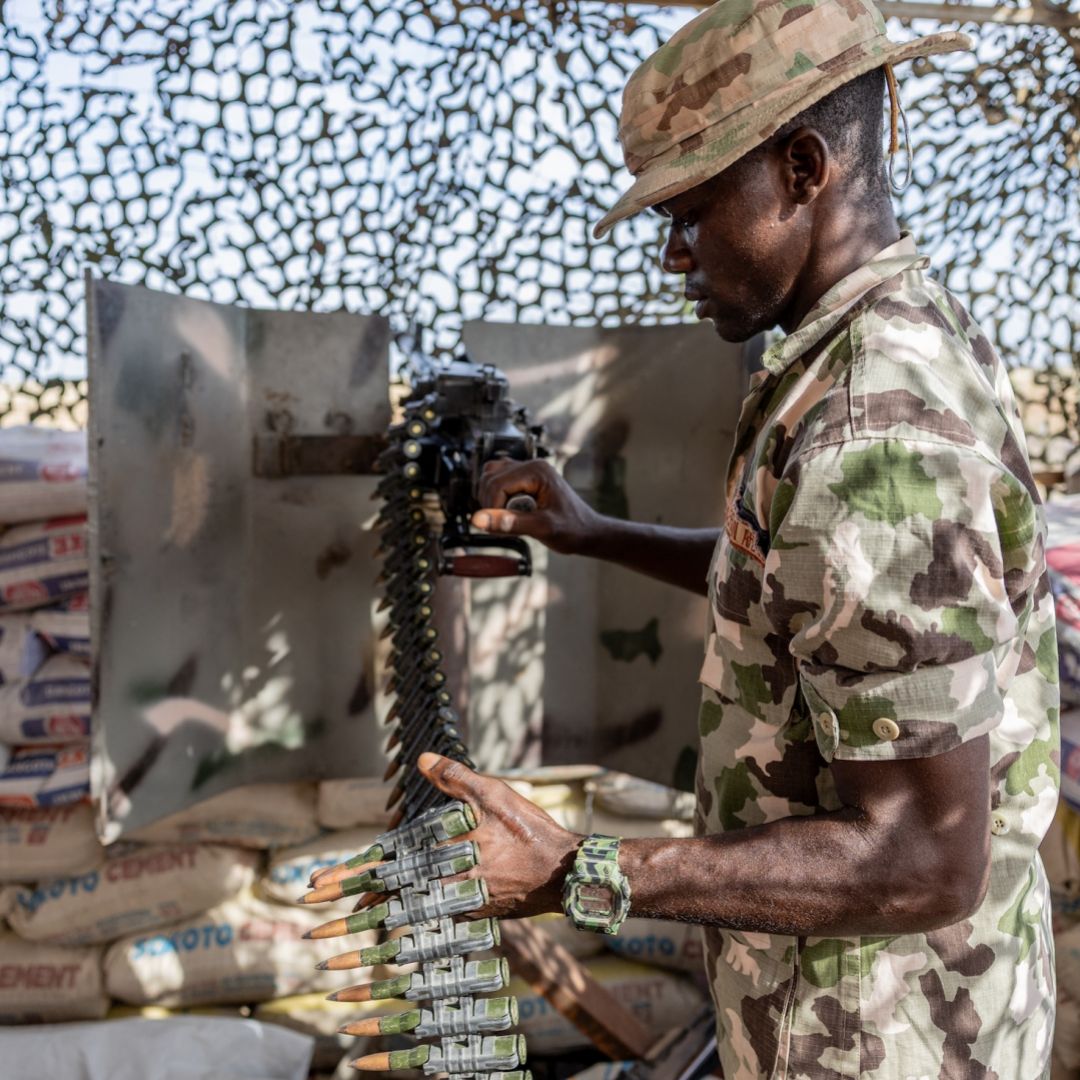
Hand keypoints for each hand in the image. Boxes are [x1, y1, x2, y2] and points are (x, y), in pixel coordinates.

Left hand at [301, 754, 582, 921]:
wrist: (565, 875)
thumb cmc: (531, 831)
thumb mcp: (497, 795)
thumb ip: (458, 778)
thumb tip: (422, 759)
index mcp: (445, 854)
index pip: (385, 866)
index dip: (348, 875)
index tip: (314, 883)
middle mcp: (445, 884)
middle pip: (386, 893)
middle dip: (346, 897)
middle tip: (310, 902)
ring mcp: (457, 904)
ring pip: (404, 910)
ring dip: (371, 914)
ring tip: (338, 921)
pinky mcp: (471, 914)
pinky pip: (431, 917)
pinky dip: (406, 920)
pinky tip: (391, 922)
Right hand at [473, 458, 600, 555]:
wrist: (588, 532)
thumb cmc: (573, 529)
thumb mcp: (541, 528)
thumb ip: (510, 523)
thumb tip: (479, 520)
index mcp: (537, 471)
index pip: (496, 483)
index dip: (491, 507)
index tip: (496, 526)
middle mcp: (531, 466)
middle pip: (490, 477)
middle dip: (489, 503)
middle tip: (501, 525)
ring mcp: (528, 471)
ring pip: (490, 477)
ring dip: (490, 499)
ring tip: (504, 518)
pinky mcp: (525, 480)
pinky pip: (498, 481)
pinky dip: (495, 498)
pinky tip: (506, 513)